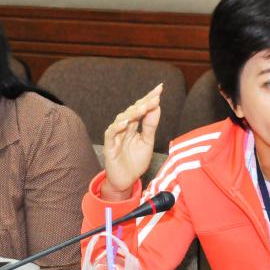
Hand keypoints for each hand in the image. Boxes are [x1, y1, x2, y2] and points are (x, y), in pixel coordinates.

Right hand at [101, 84, 162, 199]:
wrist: (127, 181)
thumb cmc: (136, 162)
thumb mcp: (147, 142)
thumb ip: (150, 126)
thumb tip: (157, 107)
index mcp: (134, 126)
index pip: (141, 109)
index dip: (149, 98)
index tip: (160, 88)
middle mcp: (124, 128)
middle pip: (132, 111)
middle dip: (144, 103)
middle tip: (155, 97)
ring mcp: (116, 136)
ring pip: (121, 119)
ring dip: (133, 113)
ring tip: (144, 107)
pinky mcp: (109, 146)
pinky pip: (111, 134)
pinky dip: (117, 127)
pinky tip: (125, 122)